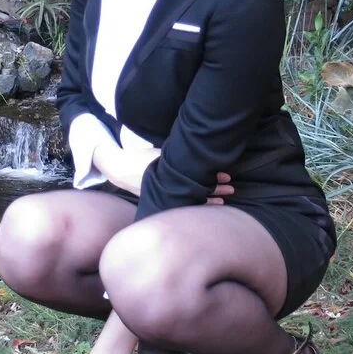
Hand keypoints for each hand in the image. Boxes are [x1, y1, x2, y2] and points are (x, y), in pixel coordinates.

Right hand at [94, 143, 234, 203]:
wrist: (120, 169)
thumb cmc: (142, 158)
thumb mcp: (160, 152)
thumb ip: (177, 154)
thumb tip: (199, 147)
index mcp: (170, 173)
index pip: (197, 177)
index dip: (213, 177)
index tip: (226, 175)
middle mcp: (169, 186)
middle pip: (198, 189)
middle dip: (216, 188)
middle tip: (232, 188)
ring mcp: (166, 195)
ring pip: (192, 200)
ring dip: (209, 199)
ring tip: (225, 200)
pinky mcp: (162, 201)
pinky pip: (183, 206)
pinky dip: (196, 205)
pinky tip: (208, 207)